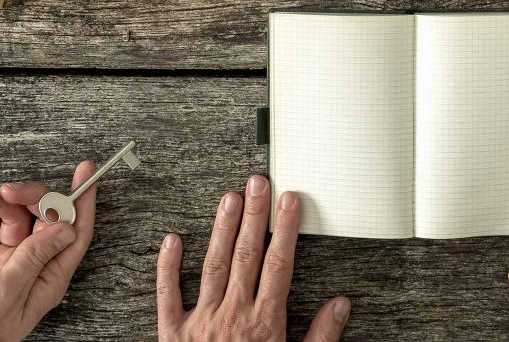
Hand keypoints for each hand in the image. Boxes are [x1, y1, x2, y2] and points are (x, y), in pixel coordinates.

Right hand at [0, 162, 97, 341]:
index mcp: (48, 277)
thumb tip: (67, 229)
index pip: (75, 232)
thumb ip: (35, 256)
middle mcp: (31, 264)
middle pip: (42, 216)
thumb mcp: (9, 290)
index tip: (86, 172)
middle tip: (8, 190)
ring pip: (12, 214)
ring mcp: (6, 257)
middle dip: (28, 196)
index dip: (82, 201)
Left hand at [157, 175, 350, 340]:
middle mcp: (233, 315)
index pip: (279, 264)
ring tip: (228, 197)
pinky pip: (167, 295)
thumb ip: (321, 337)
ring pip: (212, 265)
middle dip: (254, 215)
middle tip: (258, 181)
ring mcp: (201, 322)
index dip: (286, 229)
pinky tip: (172, 239)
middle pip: (247, 255)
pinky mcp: (172, 334)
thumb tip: (341, 305)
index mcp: (265, 323)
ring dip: (221, 229)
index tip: (290, 200)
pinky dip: (168, 266)